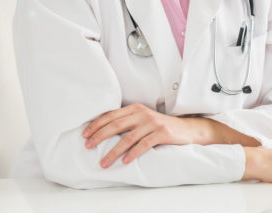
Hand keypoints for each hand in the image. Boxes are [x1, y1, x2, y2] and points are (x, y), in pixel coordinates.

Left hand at [82, 103, 198, 167]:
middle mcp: (142, 113)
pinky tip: (125, 161)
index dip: (97, 124)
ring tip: (104, 162)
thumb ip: (127, 122)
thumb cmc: (160, 127)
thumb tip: (104, 132)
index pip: (111, 115)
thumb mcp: (143, 120)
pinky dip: (133, 153)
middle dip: (100, 136)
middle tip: (88, 146)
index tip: (85, 134)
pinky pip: (144, 144)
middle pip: (116, 124)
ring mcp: (152, 123)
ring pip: (128, 138)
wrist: (186, 129)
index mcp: (135, 108)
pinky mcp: (162, 133)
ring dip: (114, 151)